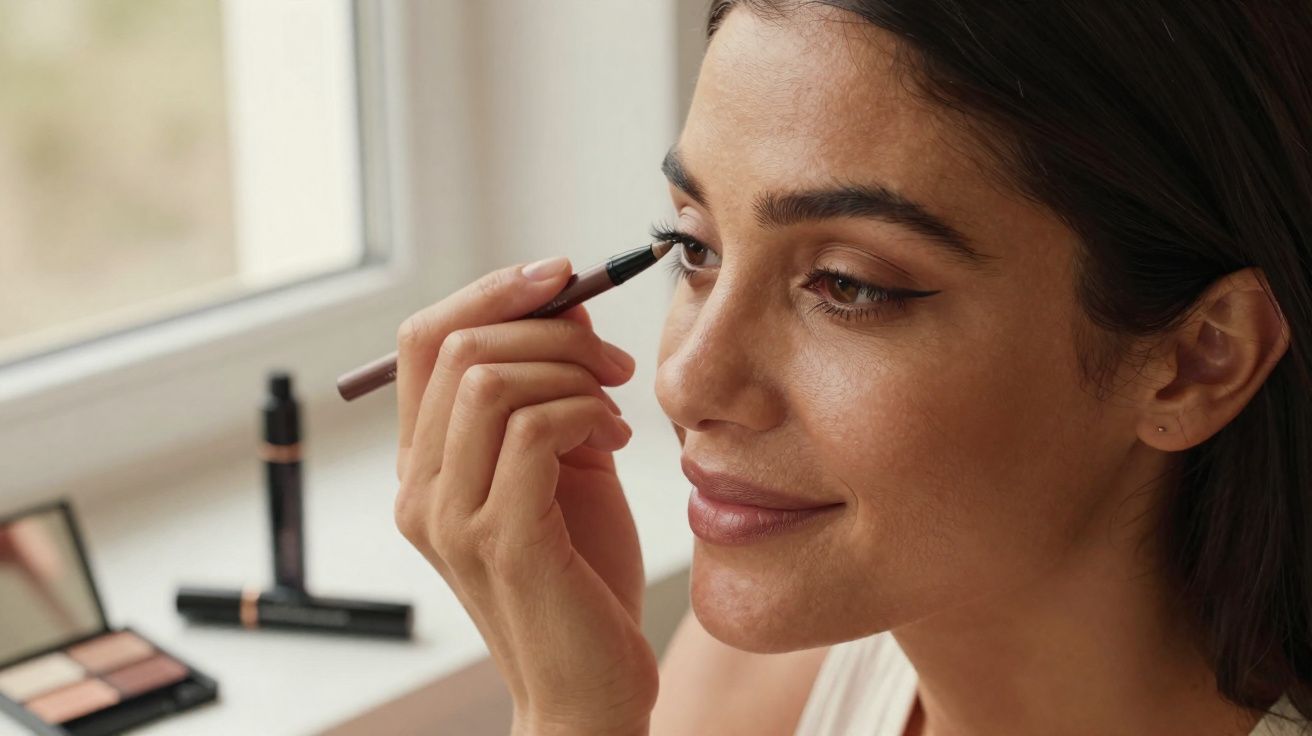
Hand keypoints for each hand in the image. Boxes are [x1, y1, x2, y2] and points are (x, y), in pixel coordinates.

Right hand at [393, 258, 657, 734]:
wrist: (592, 688)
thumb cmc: (582, 577)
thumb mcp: (567, 462)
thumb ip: (553, 388)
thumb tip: (565, 300)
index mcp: (425, 464)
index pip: (425, 338)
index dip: (492, 291)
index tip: (562, 276)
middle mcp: (419, 487)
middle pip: (456, 344)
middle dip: (548, 326)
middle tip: (612, 358)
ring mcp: (450, 516)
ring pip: (490, 378)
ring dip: (571, 368)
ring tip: (615, 402)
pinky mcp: (500, 540)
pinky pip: (536, 428)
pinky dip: (588, 411)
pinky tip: (619, 439)